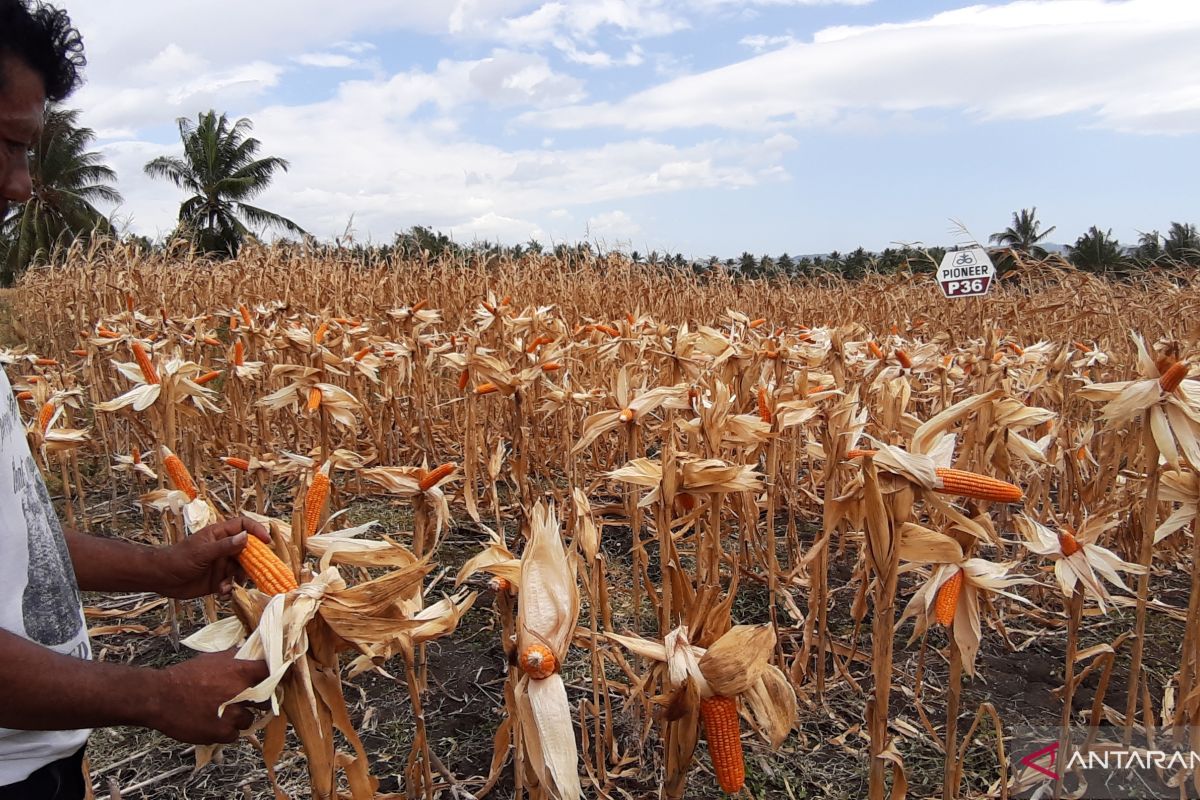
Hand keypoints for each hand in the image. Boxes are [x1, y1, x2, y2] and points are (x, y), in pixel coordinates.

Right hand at [143, 650, 269, 743]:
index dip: (278, 675)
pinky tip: (213, 722)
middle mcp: (241, 693)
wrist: (160, 697)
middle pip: (266, 700)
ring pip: (249, 720)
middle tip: (245, 699)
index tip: (280, 678)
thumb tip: (252, 652)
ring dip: (239, 717)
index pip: (272, 672)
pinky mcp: (221, 733)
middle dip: (257, 700)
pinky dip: (227, 731)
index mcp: (241, 671)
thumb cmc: (185, 675)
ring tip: (222, 712)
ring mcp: (232, 715)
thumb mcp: (213, 658)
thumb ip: (235, 657)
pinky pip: (234, 735)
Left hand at [154, 516, 271, 599]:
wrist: (161, 579)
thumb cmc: (178, 559)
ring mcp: (222, 564)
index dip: (257, 531)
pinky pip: (232, 584)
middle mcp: (224, 548)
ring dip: (237, 579)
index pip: (243, 526)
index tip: (266, 542)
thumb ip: (225, 546)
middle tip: (250, 572)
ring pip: (242, 570)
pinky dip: (230, 589)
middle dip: (251, 563)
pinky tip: (222, 592)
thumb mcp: (202, 552)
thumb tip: (246, 537)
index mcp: (220, 535)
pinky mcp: (219, 580)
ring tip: (226, 585)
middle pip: (248, 551)